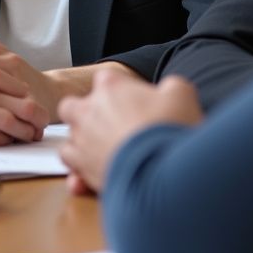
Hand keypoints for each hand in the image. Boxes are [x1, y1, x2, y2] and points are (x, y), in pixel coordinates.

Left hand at [59, 73, 203, 193]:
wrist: (161, 169)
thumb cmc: (169, 129)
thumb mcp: (182, 95)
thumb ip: (170, 87)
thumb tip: (168, 92)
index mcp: (111, 87)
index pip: (106, 79)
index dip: (120, 91)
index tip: (136, 104)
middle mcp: (90, 110)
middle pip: (74, 105)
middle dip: (85, 114)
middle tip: (110, 127)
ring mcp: (82, 139)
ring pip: (70, 137)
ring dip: (84, 144)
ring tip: (107, 154)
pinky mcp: (82, 167)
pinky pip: (72, 166)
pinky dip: (80, 170)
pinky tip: (99, 174)